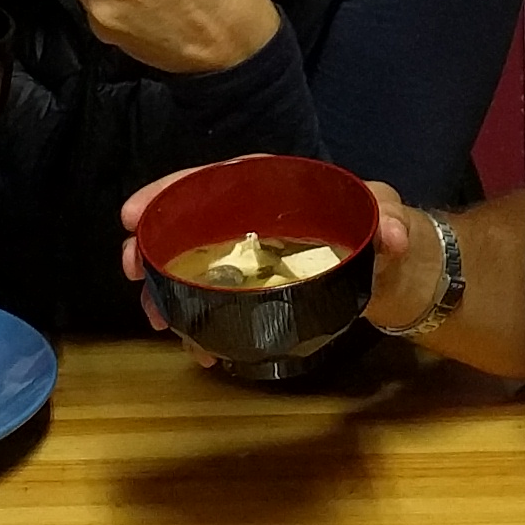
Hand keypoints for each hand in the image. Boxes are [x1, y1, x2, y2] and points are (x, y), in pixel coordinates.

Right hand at [115, 159, 388, 363]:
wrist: (394, 271)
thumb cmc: (380, 226)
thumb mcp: (385, 213)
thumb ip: (387, 216)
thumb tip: (389, 234)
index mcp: (272, 185)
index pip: (215, 179)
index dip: (172, 192)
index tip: (134, 213)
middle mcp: (251, 217)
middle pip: (190, 221)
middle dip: (153, 243)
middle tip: (129, 268)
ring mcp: (250, 256)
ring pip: (194, 265)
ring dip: (166, 289)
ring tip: (155, 316)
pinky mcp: (256, 290)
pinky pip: (217, 301)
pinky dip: (200, 322)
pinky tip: (195, 346)